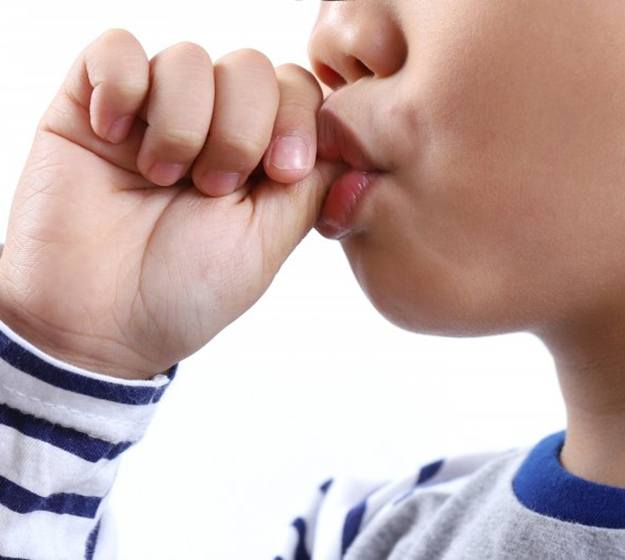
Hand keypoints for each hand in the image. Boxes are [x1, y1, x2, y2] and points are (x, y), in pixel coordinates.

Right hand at [0, 29, 345, 378]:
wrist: (100, 323)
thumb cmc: (185, 291)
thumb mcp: (268, 240)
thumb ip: (311, 181)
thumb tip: (344, 137)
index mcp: (256, 156)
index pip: (297, 90)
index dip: (298, 119)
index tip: (279, 173)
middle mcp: (208, 126)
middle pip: (250, 67)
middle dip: (240, 129)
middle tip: (212, 187)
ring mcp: (151, 111)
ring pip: (189, 58)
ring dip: (181, 125)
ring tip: (160, 180)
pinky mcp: (91, 103)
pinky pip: (116, 48)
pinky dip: (121, 87)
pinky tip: (114, 138)